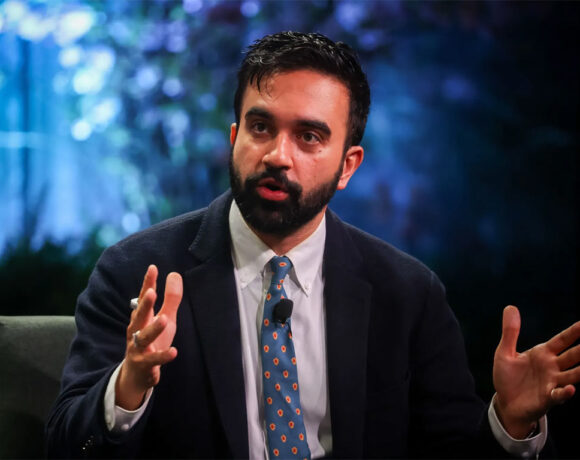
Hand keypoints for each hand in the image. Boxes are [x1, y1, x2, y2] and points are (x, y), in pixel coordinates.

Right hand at [116, 265, 182, 409]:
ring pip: (144, 338)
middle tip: (152, 292)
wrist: (136, 374)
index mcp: (142, 318)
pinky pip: (153, 360)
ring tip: (164, 320)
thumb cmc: (152, 341)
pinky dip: (162, 356)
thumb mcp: (164, 318)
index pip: (144, 298)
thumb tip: (175, 274)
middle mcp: (137, 331)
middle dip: (145, 305)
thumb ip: (171, 299)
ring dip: (153, 329)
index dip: (148, 283)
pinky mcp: (144, 365)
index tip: (153, 268)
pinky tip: (174, 352)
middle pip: (139, 316)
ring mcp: (139, 348)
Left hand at [493, 305, 579, 437]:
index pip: (562, 340)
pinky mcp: (547, 398)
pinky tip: (571, 388)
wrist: (504, 403)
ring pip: (573, 374)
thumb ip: (510, 332)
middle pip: (573, 356)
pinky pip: (559, 394)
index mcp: (543, 353)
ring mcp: (552, 382)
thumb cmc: (507, 377)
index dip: (574, 331)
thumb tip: (510, 306)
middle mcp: (552, 367)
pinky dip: (565, 392)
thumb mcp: (504, 353)